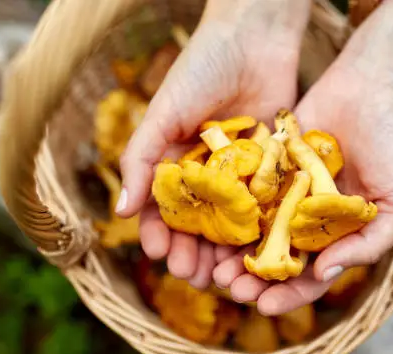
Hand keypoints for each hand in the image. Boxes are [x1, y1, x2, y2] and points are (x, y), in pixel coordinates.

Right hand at [117, 0, 310, 287]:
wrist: (254, 39)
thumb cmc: (200, 70)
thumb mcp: (162, 114)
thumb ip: (141, 161)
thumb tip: (119, 213)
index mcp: (177, 163)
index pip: (164, 209)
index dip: (160, 234)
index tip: (161, 256)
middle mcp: (208, 175)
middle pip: (198, 225)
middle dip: (193, 252)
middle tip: (194, 277)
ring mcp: (242, 175)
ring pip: (232, 225)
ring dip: (224, 253)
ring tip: (224, 277)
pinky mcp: (273, 170)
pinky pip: (265, 206)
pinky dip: (260, 232)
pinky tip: (256, 254)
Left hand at [214, 0, 392, 314]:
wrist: (373, 86)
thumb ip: (370, 242)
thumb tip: (325, 274)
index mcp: (339, 236)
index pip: (313, 276)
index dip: (290, 295)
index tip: (264, 306)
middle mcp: (310, 220)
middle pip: (277, 260)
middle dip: (255, 280)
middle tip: (230, 289)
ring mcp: (287, 194)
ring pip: (255, 232)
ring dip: (235, 254)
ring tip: (215, 268)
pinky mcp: (269, 167)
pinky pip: (246, 194)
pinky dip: (230, 212)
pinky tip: (211, 226)